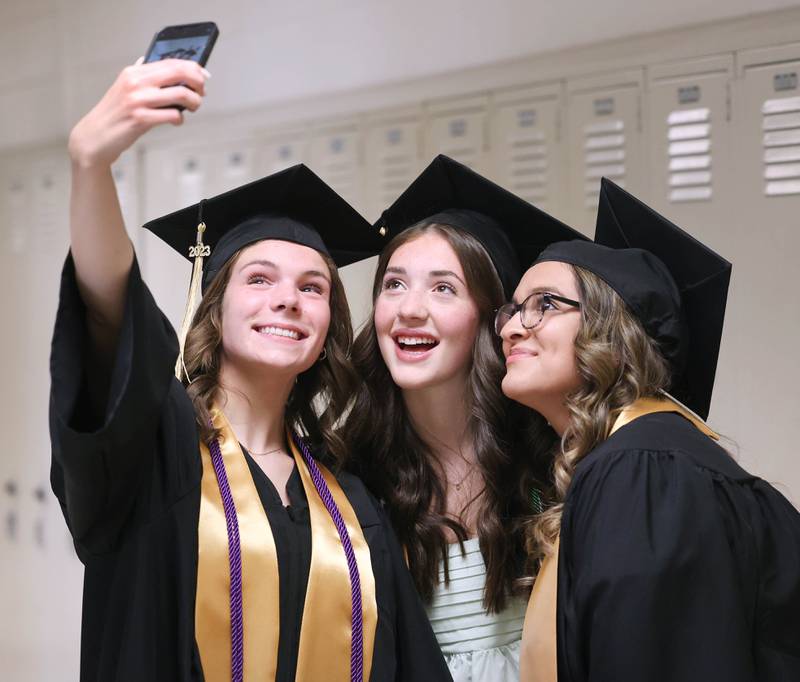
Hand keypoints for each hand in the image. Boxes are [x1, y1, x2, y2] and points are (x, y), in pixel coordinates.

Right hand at [68, 57, 208, 168]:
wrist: (95, 135)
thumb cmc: (115, 114)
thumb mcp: (125, 88)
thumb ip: (142, 76)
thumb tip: (158, 64)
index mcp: (134, 72)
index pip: (170, 62)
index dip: (193, 68)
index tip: (204, 76)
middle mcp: (135, 82)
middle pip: (178, 73)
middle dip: (198, 82)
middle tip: (201, 93)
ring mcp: (138, 100)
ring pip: (181, 94)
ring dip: (194, 102)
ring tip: (193, 108)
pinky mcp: (140, 119)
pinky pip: (173, 115)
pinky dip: (180, 119)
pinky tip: (176, 121)